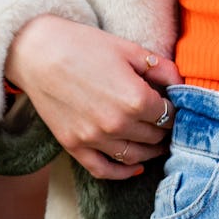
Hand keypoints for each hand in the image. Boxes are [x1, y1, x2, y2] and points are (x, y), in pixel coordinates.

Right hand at [5, 16, 182, 179]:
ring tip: (157, 143)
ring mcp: (94, 138)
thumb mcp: (128, 50)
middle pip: (155, 137)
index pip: (169, 115)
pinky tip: (136, 167)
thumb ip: (160, 68)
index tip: (174, 106)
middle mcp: (117, 124)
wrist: (36, 52)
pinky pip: (104, 170)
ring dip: (151, 152)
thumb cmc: (84, 45)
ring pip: (135, 156)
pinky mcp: (74, 146)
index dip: (175, 110)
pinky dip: (123, 173)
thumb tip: (182, 85)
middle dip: (164, 130)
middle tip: (167, 123)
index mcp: (135, 99)